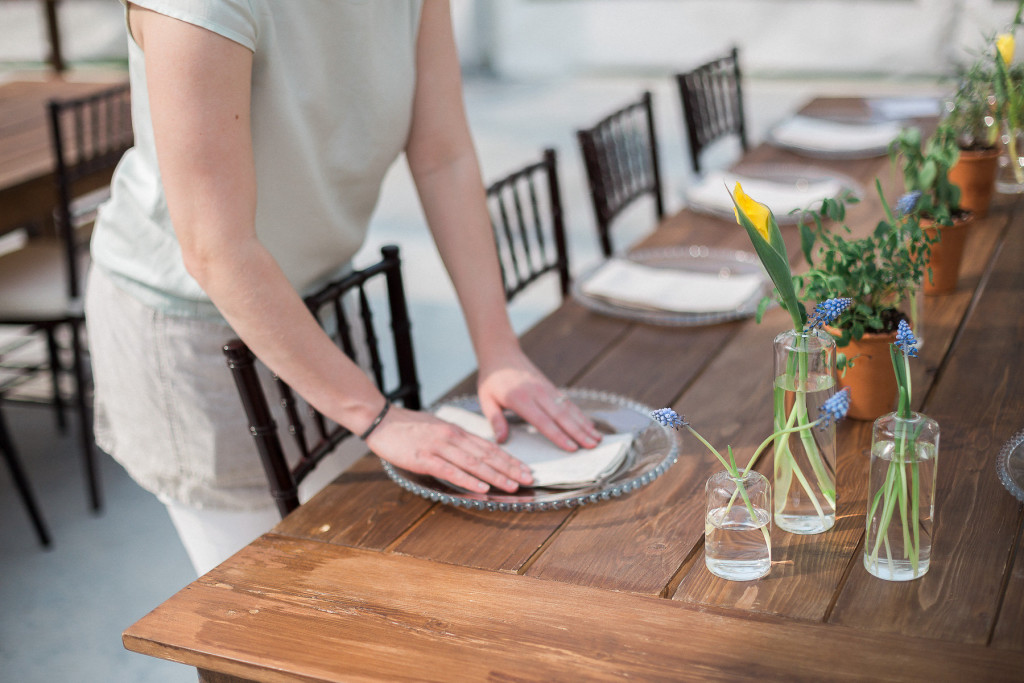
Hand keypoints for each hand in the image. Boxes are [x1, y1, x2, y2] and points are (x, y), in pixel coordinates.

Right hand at [364, 404, 533, 492]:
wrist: (381, 419)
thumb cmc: (409, 426)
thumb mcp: (439, 428)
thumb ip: (457, 440)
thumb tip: (476, 452)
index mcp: (457, 432)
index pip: (489, 447)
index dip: (509, 459)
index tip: (525, 469)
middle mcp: (452, 438)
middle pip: (487, 455)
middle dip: (509, 468)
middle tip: (528, 480)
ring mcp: (438, 447)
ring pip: (473, 463)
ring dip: (495, 476)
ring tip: (512, 486)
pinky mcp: (424, 458)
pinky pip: (450, 470)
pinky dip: (467, 480)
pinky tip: (481, 488)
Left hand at [477, 349, 601, 450]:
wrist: (501, 353)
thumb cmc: (492, 379)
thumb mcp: (486, 399)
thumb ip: (495, 420)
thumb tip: (501, 440)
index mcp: (520, 399)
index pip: (542, 421)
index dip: (558, 435)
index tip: (572, 448)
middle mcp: (537, 393)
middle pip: (561, 416)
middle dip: (579, 433)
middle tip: (592, 446)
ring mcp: (547, 389)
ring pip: (569, 409)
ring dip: (584, 424)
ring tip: (597, 439)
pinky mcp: (551, 387)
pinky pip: (568, 403)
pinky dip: (581, 415)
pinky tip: (590, 425)